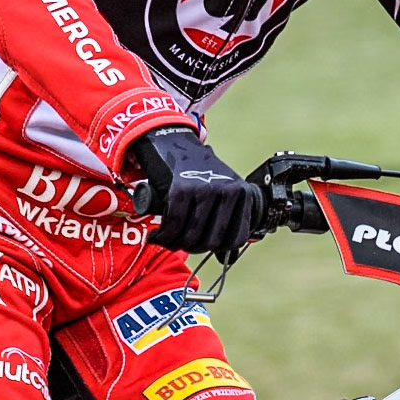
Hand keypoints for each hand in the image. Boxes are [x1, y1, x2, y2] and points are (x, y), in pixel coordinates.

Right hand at [131, 126, 259, 253]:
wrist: (171, 141)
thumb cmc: (196, 172)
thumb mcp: (219, 192)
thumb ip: (226, 221)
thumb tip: (228, 258)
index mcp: (242, 193)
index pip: (236, 238)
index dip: (217, 249)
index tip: (203, 247)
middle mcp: (227, 190)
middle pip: (211, 240)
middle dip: (193, 248)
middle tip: (181, 244)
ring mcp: (205, 188)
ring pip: (191, 235)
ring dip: (175, 244)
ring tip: (167, 240)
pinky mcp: (181, 188)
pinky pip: (173, 224)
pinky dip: (162, 236)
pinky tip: (157, 236)